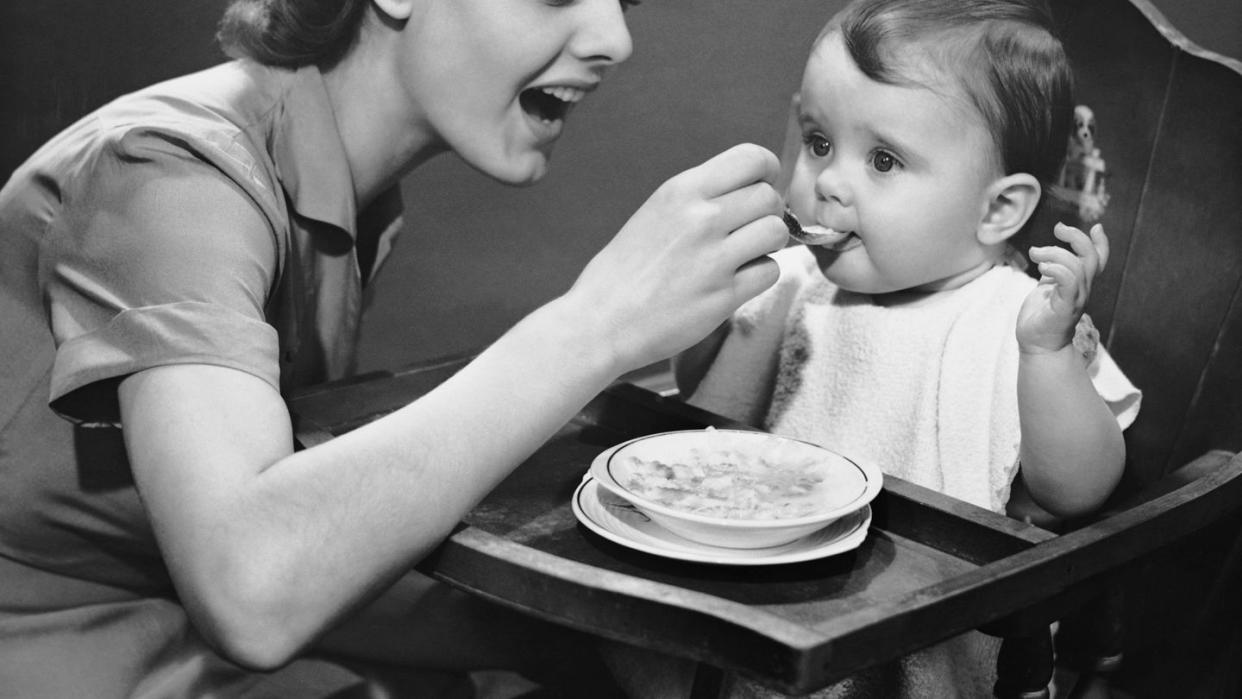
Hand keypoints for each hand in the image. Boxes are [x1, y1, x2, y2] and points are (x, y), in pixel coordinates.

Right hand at [564, 143, 787, 370]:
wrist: (601, 320)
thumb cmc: (624, 271)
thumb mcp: (655, 212)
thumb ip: (699, 198)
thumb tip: (747, 191)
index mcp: (681, 191)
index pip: (752, 158)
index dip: (767, 172)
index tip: (760, 187)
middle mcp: (701, 218)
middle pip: (769, 197)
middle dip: (767, 213)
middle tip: (748, 230)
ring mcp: (714, 257)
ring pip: (776, 231)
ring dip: (768, 244)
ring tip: (745, 255)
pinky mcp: (724, 295)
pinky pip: (770, 271)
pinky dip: (759, 276)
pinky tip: (735, 281)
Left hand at [1017, 222, 1108, 353]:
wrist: (1037, 346)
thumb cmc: (1040, 317)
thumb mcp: (1048, 288)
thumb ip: (1053, 271)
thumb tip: (1048, 253)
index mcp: (1080, 283)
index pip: (1099, 260)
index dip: (1102, 243)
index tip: (1096, 227)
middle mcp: (1083, 290)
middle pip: (1091, 257)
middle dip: (1076, 237)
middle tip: (1057, 229)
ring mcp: (1075, 299)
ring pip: (1076, 265)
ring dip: (1054, 252)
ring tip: (1036, 254)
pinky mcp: (1064, 308)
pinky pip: (1067, 281)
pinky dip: (1055, 268)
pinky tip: (1041, 268)